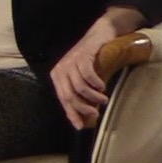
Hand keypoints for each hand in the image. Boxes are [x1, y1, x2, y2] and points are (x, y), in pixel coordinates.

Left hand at [51, 14, 129, 129]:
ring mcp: (71, 62)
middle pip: (69, 95)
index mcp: (58, 76)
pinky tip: (102, 87)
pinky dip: (95, 83)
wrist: (99, 35)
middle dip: (82, 108)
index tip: (80, 126)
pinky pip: (87, 74)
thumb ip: (80, 94)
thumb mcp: (82, 78)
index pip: (63, 99)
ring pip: (79, 87)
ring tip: (103, 100)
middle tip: (95, 113)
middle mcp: (61, 69)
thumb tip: (84, 119)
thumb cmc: (91, 60)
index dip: (71, 114)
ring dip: (92, 96)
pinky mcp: (83, 55)